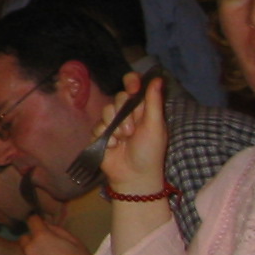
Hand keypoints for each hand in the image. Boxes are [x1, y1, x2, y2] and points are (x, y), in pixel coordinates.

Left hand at [18, 214, 89, 254]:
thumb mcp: (76, 242)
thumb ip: (57, 230)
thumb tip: (46, 225)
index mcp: (42, 238)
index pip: (32, 221)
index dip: (37, 222)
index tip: (40, 226)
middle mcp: (29, 251)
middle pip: (25, 240)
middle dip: (33, 242)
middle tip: (47, 251)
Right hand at [97, 73, 168, 195]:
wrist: (134, 175)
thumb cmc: (149, 151)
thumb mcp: (155, 126)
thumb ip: (154, 102)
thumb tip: (157, 78)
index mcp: (143, 110)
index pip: (135, 87)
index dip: (131, 82)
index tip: (132, 88)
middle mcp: (127, 114)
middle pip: (119, 96)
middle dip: (124, 112)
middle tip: (132, 130)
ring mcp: (112, 124)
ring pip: (106, 110)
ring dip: (115, 126)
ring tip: (123, 139)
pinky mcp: (100, 134)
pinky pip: (97, 125)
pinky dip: (106, 136)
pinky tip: (113, 146)